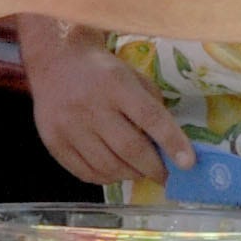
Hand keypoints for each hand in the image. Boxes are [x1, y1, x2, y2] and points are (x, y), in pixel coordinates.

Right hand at [27, 34, 195, 185]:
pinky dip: (105, 178)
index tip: (188, 164)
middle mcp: (90, 106)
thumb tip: (170, 147)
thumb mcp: (133, 78)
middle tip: (165, 176)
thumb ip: (152, 108)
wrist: (55, 63)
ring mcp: (68, 126)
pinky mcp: (53, 141)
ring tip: (138, 172)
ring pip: (107, 165)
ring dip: (130, 175)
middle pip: (129, 148)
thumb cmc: (102, 73)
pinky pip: (84, 172)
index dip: (172, 143)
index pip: (151, 118)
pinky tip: (113, 171)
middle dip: (153, 169)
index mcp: (116, 84)